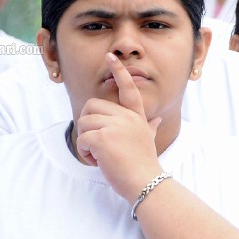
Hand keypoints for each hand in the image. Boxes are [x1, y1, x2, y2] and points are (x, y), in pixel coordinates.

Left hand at [74, 53, 163, 201]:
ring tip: (101, 156)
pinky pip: (82, 139)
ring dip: (86, 142)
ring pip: (84, 123)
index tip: (110, 56)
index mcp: (137, 116)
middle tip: (97, 143)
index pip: (128, 89)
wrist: (146, 182)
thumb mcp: (148, 140)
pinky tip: (98, 161)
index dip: (119, 71)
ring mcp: (115, 126)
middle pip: (92, 106)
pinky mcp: (103, 138)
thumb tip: (156, 119)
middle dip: (88, 124)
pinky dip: (85, 153)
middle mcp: (127, 117)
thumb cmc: (144, 165)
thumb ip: (149, 126)